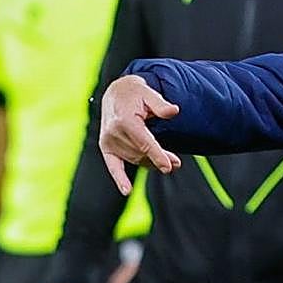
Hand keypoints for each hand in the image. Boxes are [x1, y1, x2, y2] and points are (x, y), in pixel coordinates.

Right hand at [99, 75, 181, 194]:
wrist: (115, 93)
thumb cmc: (135, 93)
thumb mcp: (149, 92)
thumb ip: (161, 104)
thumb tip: (174, 111)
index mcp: (125, 120)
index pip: (144, 142)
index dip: (158, 155)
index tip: (168, 166)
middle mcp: (114, 132)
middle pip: (141, 152)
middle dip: (160, 158)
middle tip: (176, 163)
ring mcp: (108, 141)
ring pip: (135, 158)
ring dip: (151, 163)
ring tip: (170, 163)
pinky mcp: (106, 147)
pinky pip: (113, 166)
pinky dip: (119, 178)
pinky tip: (127, 190)